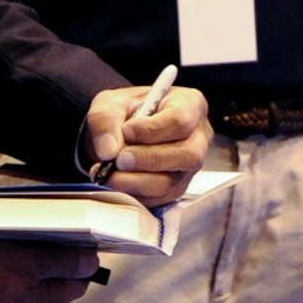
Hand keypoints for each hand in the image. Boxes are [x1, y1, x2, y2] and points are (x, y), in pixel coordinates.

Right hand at [0, 239, 101, 302]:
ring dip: (31, 257)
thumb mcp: (29, 262)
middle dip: (57, 257)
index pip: (77, 285)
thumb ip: (63, 264)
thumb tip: (92, 263)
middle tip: (54, 229)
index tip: (83, 238)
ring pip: (28, 279)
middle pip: (53, 281)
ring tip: (26, 233)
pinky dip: (9, 261)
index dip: (84, 262)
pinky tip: (1, 244)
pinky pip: (5, 277)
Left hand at [84, 85, 210, 207]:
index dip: (152, 130)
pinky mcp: (176, 188)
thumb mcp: (109, 104)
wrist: (121, 132)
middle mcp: (197, 137)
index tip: (126, 131)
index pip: (180, 120)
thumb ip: (105, 120)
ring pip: (172, 181)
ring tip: (109, 174)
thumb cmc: (125, 112)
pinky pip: (159, 198)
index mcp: (189, 105)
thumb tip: (108, 151)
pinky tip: (116, 183)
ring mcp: (189, 167)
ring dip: (135, 181)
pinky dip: (134, 193)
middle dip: (148, 160)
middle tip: (118, 159)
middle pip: (186, 154)